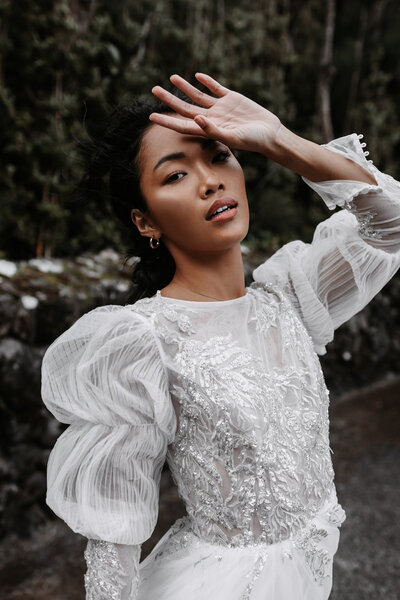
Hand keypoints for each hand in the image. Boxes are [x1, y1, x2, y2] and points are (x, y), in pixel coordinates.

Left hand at [149, 73, 281, 154]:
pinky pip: (216, 88)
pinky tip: (197, 76)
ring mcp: (221, 108)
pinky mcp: (232, 98)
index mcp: (208, 130)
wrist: (270, 134)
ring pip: (198, 95)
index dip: (167, 121)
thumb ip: (213, 129)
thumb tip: (196, 119)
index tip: (152, 116)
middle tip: (154, 89)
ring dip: (184, 87)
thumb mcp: (233, 137)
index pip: (182, 125)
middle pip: (185, 107)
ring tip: (172, 77)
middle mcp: (211, 118)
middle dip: (169, 99)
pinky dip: (207, 82)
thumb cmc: (252, 141)